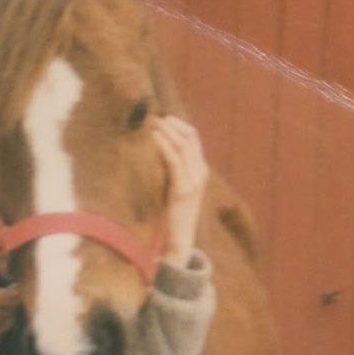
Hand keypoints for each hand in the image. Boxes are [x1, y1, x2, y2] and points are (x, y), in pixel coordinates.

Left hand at [153, 115, 208, 264]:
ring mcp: (194, 180)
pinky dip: (164, 146)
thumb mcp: (175, 184)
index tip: (162, 118)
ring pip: (184, 145)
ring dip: (167, 131)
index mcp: (201, 169)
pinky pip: (175, 161)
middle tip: (154, 117)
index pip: (194, 137)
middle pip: (191, 137)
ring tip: (152, 123)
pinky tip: (154, 137)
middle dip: (172, 124)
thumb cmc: (173, 211)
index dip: (179, 124)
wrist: (181, 237)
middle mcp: (201, 172)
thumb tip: (157, 148)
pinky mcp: (183, 189)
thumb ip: (172, 168)